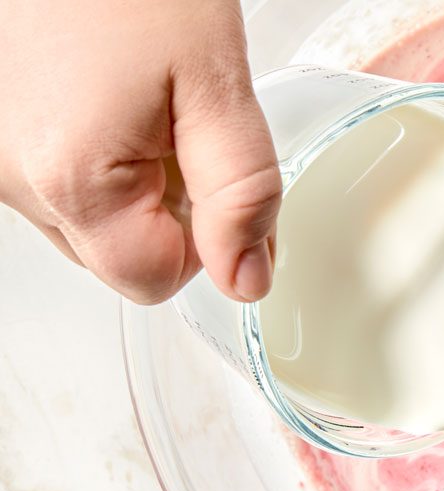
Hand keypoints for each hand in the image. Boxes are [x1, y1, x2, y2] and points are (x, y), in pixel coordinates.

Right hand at [0, 0, 281, 303]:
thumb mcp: (218, 85)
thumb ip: (241, 194)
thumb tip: (247, 278)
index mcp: (68, 178)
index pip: (152, 280)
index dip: (204, 244)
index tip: (217, 181)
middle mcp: (7, 177)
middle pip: (113, 255)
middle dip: (164, 210)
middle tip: (178, 123)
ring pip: (83, 219)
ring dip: (126, 181)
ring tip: (135, 97)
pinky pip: (50, 177)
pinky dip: (89, 152)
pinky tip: (101, 92)